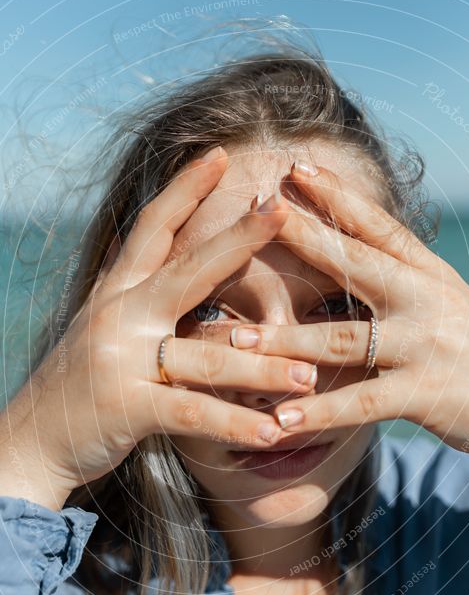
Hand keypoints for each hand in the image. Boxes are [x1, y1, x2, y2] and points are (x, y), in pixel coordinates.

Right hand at [0, 150, 317, 509]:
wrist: (31, 440)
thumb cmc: (83, 386)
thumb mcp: (110, 331)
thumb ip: (146, 301)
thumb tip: (186, 268)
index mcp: (117, 292)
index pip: (152, 228)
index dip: (185, 189)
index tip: (218, 154)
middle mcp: (119, 314)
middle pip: (189, 269)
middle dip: (240, 239)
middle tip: (284, 211)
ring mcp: (122, 358)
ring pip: (208, 356)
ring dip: (265, 370)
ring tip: (311, 377)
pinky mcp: (126, 406)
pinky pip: (194, 413)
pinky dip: (236, 425)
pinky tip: (272, 433)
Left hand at [230, 160, 468, 464]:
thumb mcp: (442, 302)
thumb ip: (396, 281)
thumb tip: (341, 257)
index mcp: (429, 273)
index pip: (379, 226)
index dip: (338, 196)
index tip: (296, 168)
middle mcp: (427, 300)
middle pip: (357, 263)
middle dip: (304, 237)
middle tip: (254, 213)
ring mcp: (427, 346)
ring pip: (346, 338)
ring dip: (288, 339)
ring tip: (239, 337)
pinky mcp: (427, 395)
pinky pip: (362, 404)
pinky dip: (319, 411)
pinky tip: (282, 417)